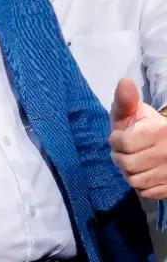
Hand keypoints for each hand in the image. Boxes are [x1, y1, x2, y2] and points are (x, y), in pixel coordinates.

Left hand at [109, 78, 166, 198]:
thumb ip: (125, 99)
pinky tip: (145, 173)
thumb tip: (124, 82)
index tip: (120, 136)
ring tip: (135, 162)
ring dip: (129, 173)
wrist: (165, 141)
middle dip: (120, 158)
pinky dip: (141, 186)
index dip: (115, 141)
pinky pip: (146, 194)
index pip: (122, 144)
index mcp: (159, 130)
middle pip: (127, 165)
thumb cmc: (143, 125)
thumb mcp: (133, 111)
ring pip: (135, 181)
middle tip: (126, 151)